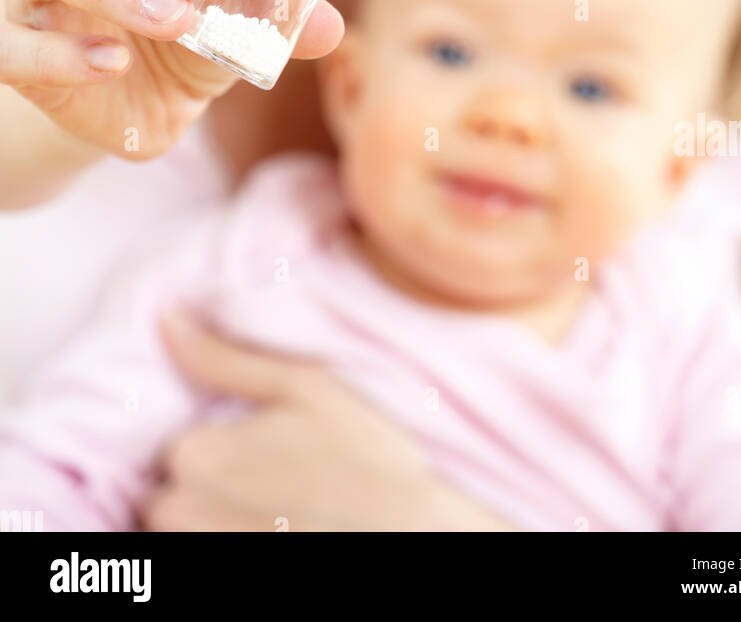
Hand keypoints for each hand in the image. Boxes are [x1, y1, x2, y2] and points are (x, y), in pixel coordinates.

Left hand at [140, 311, 516, 531]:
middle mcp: (178, 513)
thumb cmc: (362, 457)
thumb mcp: (303, 386)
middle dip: (209, 488)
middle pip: (171, 494)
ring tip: (278, 514)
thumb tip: (168, 318)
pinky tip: (276, 531)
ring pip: (184, 530)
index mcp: (193, 454)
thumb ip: (224, 357)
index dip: (219, 448)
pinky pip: (203, 554)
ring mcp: (197, 554)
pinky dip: (227, 540)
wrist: (410, 534)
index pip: (176, 447)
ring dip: (216, 520)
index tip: (266, 452)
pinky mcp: (219, 583)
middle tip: (276, 485)